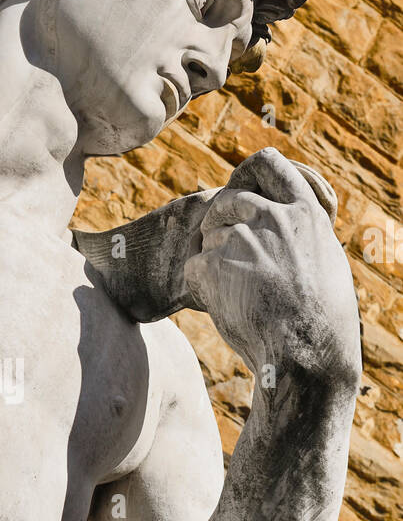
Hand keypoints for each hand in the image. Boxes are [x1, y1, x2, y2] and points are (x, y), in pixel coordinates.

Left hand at [184, 149, 360, 388]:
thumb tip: (286, 222)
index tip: (239, 188)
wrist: (305, 355)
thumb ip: (302, 235)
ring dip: (213, 260)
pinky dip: (200, 286)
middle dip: (219, 220)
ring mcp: (240, 238)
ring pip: (209, 237)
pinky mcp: (212, 264)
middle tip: (221, 248)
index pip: (269, 164)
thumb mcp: (327, 263)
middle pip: (227, 199)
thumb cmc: (321, 321)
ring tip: (235, 292)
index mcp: (305, 212)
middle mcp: (272, 217)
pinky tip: (222, 305)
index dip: (247, 174)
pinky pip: (193, 267)